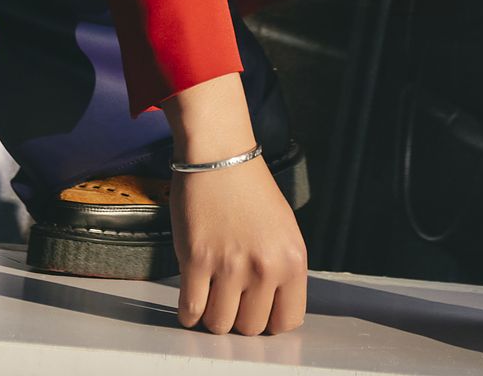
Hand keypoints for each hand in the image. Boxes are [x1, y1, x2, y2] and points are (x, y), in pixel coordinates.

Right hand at [171, 155, 307, 333]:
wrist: (218, 154)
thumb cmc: (249, 187)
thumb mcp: (283, 229)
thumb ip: (282, 270)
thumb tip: (272, 310)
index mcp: (293, 259)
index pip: (287, 321)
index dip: (269, 320)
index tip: (257, 310)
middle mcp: (265, 267)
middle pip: (250, 329)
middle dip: (238, 317)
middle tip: (230, 296)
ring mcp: (230, 266)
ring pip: (219, 325)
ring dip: (212, 315)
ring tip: (210, 294)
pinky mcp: (197, 261)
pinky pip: (191, 311)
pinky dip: (189, 312)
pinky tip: (192, 295)